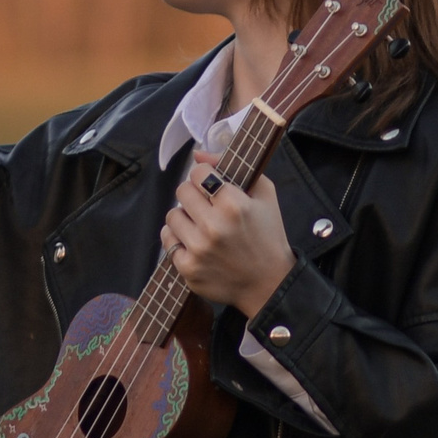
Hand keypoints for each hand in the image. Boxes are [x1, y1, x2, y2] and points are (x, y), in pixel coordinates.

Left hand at [165, 152, 296, 318]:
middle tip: (207, 206)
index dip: (205, 176)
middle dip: (194, 195)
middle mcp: (213, 227)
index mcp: (234, 205)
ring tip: (201, 225)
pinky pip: (168, 240)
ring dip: (184, 217)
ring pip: (171, 215)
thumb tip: (197, 154)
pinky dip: (178, 238)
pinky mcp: (188, 269)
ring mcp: (199, 250)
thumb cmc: (268, 235)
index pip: (198, 173)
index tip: (212, 185)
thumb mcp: (264, 195)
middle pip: (182, 191)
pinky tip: (194, 241)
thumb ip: (231, 167)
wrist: (269, 283)